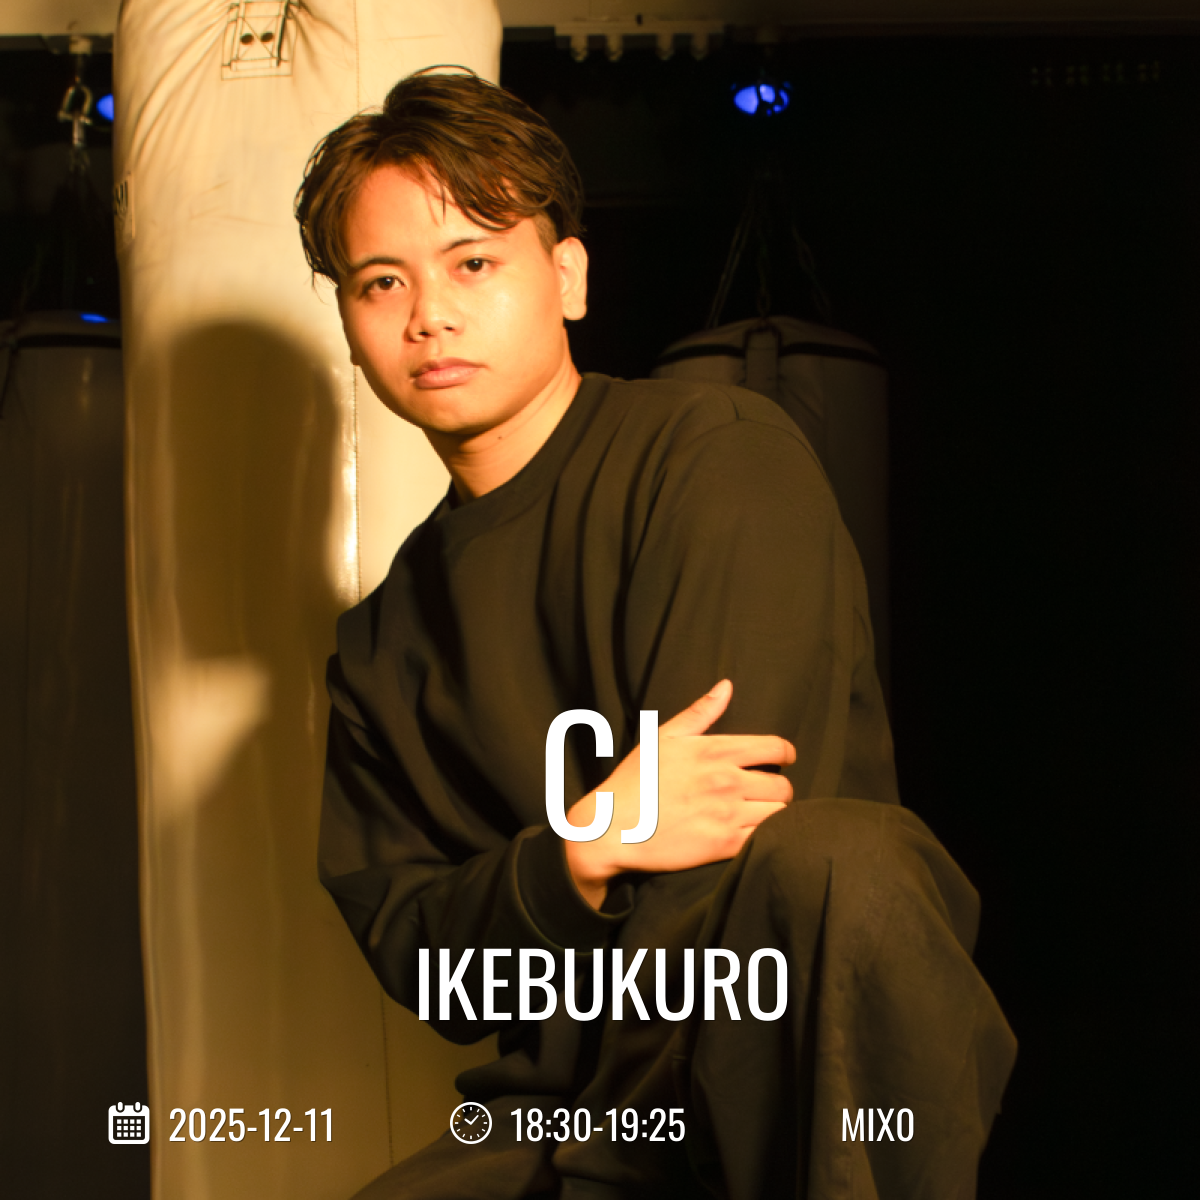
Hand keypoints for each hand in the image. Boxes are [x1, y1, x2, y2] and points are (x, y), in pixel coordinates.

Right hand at [564, 680, 794, 909]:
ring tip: (758, 813)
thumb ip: (700, 712)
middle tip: (765, 792)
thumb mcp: (662, 737)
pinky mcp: (723, 846)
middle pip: (784, 786)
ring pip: (779, 814)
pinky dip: (763, 837)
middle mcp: (727, 781)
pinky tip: (749, 833)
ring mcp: (727, 815)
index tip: (783, 759)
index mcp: (715, 752)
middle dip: (779, 788)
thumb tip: (726, 686)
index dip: (786, 753)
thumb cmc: (634, 781)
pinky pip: (763, 839)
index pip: (776, 748)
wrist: (611, 827)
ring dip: (773, 813)